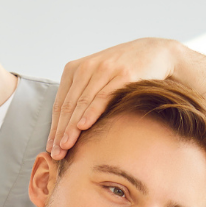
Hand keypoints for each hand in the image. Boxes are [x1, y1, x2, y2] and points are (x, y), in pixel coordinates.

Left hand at [49, 38, 187, 159]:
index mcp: (75, 69)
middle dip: (60, 132)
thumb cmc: (123, 70)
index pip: (60, 103)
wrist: (155, 52)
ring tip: (66, 146)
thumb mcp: (97, 77)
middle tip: (56, 153)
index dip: (54, 127)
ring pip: (83, 103)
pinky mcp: (123, 75)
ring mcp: (105, 70)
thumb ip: (82, 94)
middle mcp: (87, 68)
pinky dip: (92, 112)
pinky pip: (103, 97)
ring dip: (72, 127)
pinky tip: (84, 127)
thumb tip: (67, 127)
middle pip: (69, 105)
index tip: (50, 148)